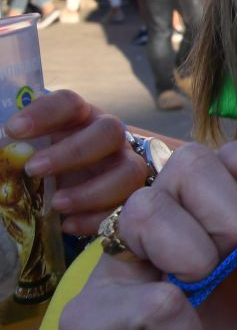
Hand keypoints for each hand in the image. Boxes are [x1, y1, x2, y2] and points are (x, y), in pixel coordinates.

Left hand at [6, 90, 150, 234]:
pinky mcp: (131, 196)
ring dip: (92, 191)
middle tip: (34, 169)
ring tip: (57, 204)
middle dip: (73, 152)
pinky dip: (97, 218)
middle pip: (108, 132)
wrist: (76, 188)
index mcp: (79, 118)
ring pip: (129, 172)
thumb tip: (0, 156)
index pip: (69, 103)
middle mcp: (108, 137)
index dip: (43, 113)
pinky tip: (68, 225)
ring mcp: (124, 166)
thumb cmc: (45, 164)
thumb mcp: (28, 151)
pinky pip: (126, 207)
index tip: (12, 129)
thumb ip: (14, 152)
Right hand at [55, 142, 236, 329]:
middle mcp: (166, 235)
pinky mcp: (88, 317)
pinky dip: (171, 321)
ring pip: (148, 209)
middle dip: (229, 203)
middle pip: (188, 163)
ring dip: (195, 250)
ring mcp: (121, 270)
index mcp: (215, 228)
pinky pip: (137, 293)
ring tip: (207, 293)